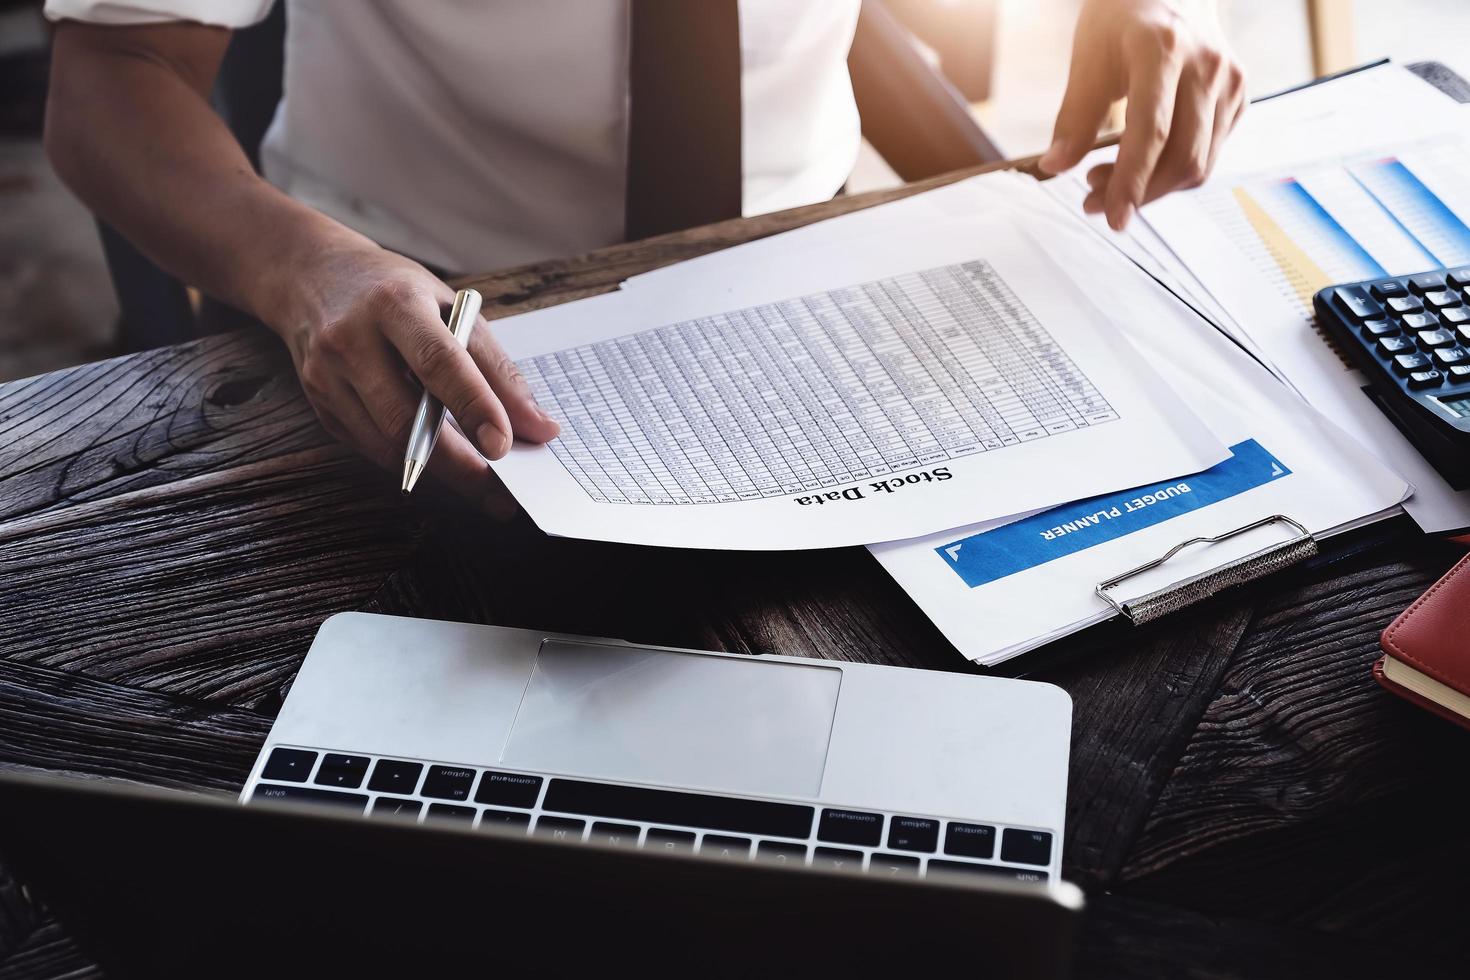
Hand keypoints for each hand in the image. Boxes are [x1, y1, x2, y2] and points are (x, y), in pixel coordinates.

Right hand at [271, 242, 559, 505]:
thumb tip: (539, 427)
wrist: (312, 276)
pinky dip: (413, 462)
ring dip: (440, 473)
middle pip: (405, 417)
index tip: (503, 445)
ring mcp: (327, 376)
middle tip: (501, 493)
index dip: (473, 406)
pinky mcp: (321, 406)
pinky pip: (373, 448)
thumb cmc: (396, 292)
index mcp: (395, 304)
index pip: (437, 362)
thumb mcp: (453, 308)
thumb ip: (497, 368)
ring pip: (387, 443)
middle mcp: (351, 340)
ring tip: (483, 487)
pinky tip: (444, 467)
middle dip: (458, 464)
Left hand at [1037, 0, 1245, 229]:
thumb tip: (1054, 167)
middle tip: (1091, 198)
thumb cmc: (1122, 15)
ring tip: (1106, 178)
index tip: (1110, 217)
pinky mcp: (1239, 95)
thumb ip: (1074, 114)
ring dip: (1153, 188)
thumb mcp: (1089, 55)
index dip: (1130, 182)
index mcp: (1164, 48)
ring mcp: (1230, 81)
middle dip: (1137, 192)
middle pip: (1181, 157)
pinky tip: (1141, 161)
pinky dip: (1172, 171)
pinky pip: (1209, 153)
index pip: (1151, 132)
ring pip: (1199, 163)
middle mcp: (1207, 65)